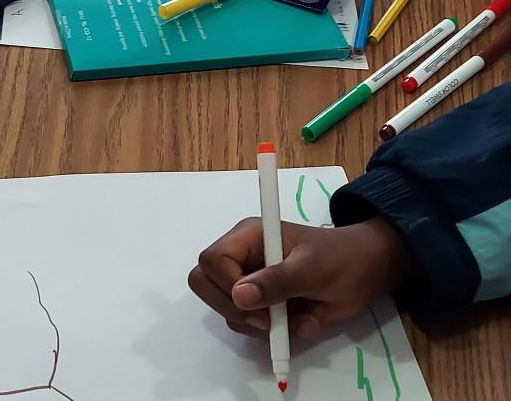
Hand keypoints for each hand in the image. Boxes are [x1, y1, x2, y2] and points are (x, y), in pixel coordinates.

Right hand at [188, 217, 410, 338]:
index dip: (225, 285)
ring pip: (228, 311)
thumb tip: (239, 296)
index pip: (212, 260)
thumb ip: (276, 281)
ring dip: (261, 326)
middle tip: (266, 322)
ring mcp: (249, 282)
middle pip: (204, 283)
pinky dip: (273, 334)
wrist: (367, 272)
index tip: (256, 305)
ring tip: (299, 322)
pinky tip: (301, 324)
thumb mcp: (313, 268)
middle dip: (232, 309)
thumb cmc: (342, 259)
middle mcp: (241, 258)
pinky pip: (249, 325)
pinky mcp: (261, 305)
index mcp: (248, 238)